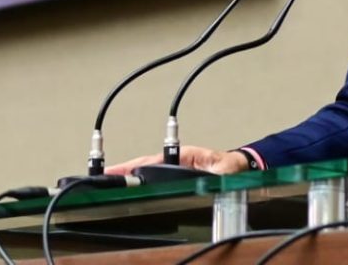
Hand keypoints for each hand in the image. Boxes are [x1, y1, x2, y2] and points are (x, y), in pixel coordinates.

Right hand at [106, 146, 249, 175]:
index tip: (118, 170)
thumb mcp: (226, 171)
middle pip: (145, 166)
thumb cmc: (234, 167)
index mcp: (187, 155)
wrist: (242, 169)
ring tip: (110, 182)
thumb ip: (216, 174)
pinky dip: (140, 183)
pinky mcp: (178, 179)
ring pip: (147, 173)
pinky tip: (129, 191)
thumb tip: (207, 176)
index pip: (155, 161)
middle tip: (105, 178)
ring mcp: (176, 169)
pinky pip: (155, 180)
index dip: (135, 166)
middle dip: (125, 171)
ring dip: (130, 176)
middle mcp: (178, 161)